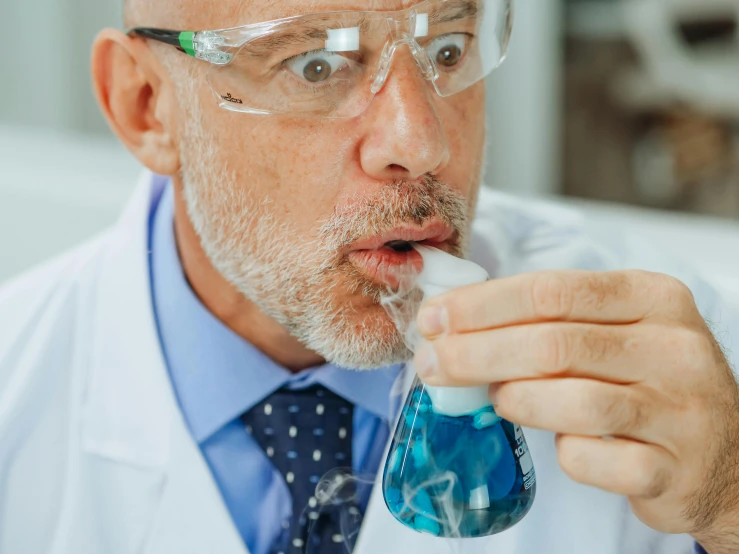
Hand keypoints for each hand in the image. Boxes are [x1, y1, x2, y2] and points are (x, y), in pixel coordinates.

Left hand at [414, 271, 738, 550]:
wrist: (725, 455)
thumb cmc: (648, 382)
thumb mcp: (615, 332)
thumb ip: (550, 322)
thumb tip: (454, 324)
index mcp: (653, 298)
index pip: (550, 290)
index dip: (481, 305)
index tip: (434, 317)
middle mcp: (673, 348)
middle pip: (552, 344)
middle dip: (476, 353)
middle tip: (431, 363)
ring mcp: (679, 411)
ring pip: (571, 402)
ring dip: (514, 400)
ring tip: (495, 398)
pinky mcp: (672, 470)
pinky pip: (590, 460)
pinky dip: (561, 453)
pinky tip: (560, 444)